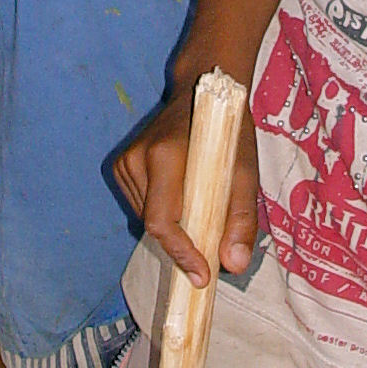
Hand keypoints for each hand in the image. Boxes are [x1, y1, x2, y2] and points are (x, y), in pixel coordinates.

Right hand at [114, 81, 261, 289]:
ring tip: (199, 214)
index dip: (180, 254)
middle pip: (155, 225)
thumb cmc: (227, 132)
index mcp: (166, 155)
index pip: (162, 222)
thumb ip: (241, 218)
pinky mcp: (121, 165)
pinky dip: (162, 214)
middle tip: (210, 253)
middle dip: (182, 245)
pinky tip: (180, 199)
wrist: (201, 91)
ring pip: (147, 219)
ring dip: (173, 229)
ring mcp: (125, 161)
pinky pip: (141, 207)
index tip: (201, 276)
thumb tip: (233, 265)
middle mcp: (137, 158)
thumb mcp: (245, 171)